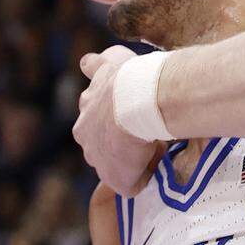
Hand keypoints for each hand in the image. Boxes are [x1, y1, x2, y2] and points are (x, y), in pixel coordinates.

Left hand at [74, 46, 165, 195]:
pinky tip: (159, 162)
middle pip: (99, 142)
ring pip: (113, 164)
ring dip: (130, 158)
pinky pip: (131, 185)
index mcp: (86, 106)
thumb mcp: (111, 59)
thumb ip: (98, 63)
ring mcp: (98, 159)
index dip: (113, 118)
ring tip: (154, 147)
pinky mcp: (116, 179)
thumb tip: (87, 63)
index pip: (94, 117)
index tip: (129, 113)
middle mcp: (85, 133)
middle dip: (116, 140)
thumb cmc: (130, 77)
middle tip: (141, 131)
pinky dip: (143, 176)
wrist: (136, 100)